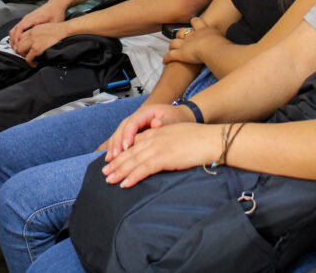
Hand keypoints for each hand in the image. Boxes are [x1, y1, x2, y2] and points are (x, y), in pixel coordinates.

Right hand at [8, 0, 66, 44]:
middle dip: (13, 41)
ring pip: (14, 29)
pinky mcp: (26, 21)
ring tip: (17, 48)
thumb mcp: (54, 23)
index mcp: (33, 18)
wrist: (55, 5)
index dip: (17, 38)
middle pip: (14, 30)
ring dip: (14, 39)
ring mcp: (26, 19)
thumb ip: (49, 33)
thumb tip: (46, 43)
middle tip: (16, 51)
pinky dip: (16, 36)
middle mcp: (27, 18)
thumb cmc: (55, 13)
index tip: (16, 46)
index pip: (20, 28)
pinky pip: (17, 29)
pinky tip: (20, 43)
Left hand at [12, 21, 70, 66]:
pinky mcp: (37, 48)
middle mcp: (31, 34)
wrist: (65, 30)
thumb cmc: (59, 29)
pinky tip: (35, 64)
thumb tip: (37, 40)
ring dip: (24, 56)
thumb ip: (38, 32)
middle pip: (18, 43)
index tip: (24, 48)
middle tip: (26, 55)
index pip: (21, 36)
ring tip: (30, 59)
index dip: (21, 43)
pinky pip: (28, 58)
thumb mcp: (45, 27)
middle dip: (21, 50)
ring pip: (20, 50)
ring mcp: (33, 41)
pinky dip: (30, 63)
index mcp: (33, 29)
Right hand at [102, 103, 193, 160]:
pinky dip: (115, 148)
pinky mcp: (133, 132)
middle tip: (114, 157)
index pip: (133, 122)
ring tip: (109, 160)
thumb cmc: (176, 118)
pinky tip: (110, 157)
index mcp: (146, 112)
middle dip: (117, 143)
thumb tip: (155, 123)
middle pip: (122, 128)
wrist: (178, 115)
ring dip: (113, 147)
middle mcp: (137, 117)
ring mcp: (133, 124)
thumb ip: (164, 122)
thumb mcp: (173, 119)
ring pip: (119, 133)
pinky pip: (121, 138)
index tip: (126, 147)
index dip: (128, 134)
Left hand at [102, 122, 220, 187]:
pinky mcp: (163, 157)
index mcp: (156, 132)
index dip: (122, 153)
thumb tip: (160, 154)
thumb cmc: (199, 140)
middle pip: (130, 152)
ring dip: (120, 172)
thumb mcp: (177, 136)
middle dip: (116, 163)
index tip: (112, 161)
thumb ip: (165, 143)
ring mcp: (158, 147)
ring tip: (109, 180)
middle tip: (105, 173)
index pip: (134, 143)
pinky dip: (132, 177)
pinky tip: (125, 184)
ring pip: (133, 161)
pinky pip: (143, 169)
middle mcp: (154, 138)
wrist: (211, 139)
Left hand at [163, 17, 221, 65]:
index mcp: (202, 30)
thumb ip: (223, 39)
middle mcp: (191, 36)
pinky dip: (166, 58)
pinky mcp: (179, 54)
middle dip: (180, 34)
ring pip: (174, 43)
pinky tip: (164, 61)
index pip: (196, 22)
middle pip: (182, 32)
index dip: (194, 22)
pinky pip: (170, 56)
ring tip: (171, 48)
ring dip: (172, 46)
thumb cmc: (220, 44)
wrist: (212, 47)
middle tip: (179, 36)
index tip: (193, 21)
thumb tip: (229, 42)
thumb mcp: (223, 38)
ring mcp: (184, 44)